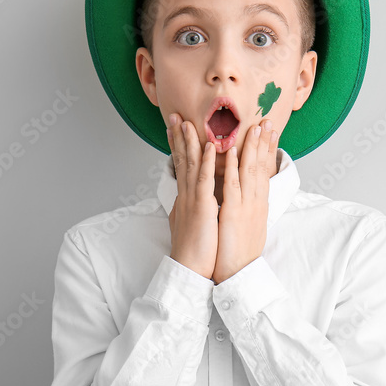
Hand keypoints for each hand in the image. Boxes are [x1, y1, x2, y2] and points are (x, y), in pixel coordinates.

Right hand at [166, 113, 218, 280]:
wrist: (191, 270)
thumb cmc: (194, 251)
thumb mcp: (188, 224)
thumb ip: (187, 210)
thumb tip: (181, 202)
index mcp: (186, 199)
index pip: (182, 167)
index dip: (179, 147)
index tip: (177, 129)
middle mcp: (186, 195)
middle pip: (182, 160)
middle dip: (179, 137)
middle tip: (175, 116)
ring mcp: (193, 199)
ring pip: (190, 165)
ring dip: (190, 142)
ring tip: (188, 121)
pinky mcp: (201, 207)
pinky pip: (203, 180)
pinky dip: (206, 162)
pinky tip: (210, 146)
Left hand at [213, 119, 278, 284]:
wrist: (239, 274)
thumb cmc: (239, 253)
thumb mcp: (248, 226)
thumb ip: (248, 209)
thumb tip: (248, 199)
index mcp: (259, 205)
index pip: (265, 172)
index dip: (268, 151)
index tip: (270, 133)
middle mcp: (256, 202)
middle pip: (262, 167)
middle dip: (264, 143)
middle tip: (267, 121)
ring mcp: (246, 206)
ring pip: (249, 171)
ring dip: (251, 148)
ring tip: (253, 127)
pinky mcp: (232, 213)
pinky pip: (232, 185)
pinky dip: (231, 166)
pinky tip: (229, 151)